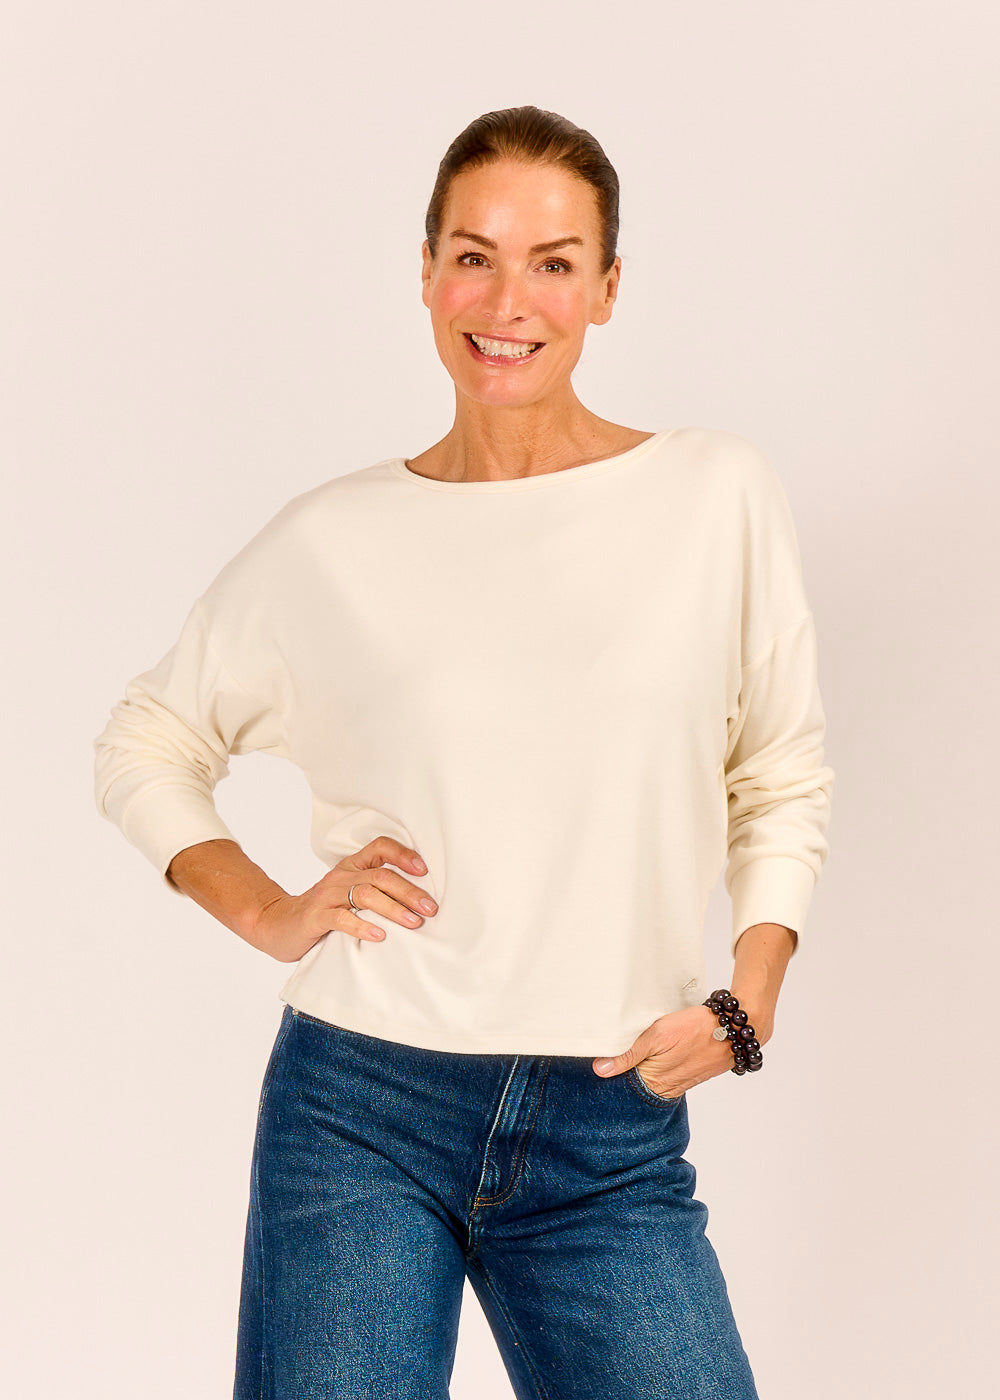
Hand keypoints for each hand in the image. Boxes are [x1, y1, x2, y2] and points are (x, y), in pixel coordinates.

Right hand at [252, 837, 436, 962]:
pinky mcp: (315, 917)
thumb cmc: (323, 911)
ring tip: (413, 922)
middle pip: (380, 876)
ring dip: (393, 908)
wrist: (277, 924)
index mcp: (352, 866)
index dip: (404, 855)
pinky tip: (380, 935)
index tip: (425, 870)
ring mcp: (326, 895)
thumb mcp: (349, 895)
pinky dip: (362, 926)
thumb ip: (376, 892)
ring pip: (365, 894)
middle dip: (409, 891)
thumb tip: (421, 901)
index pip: (380, 847)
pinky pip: (341, 918)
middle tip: (430, 909)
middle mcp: (340, 876)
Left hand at [592, 1004, 764, 1095]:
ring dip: (640, 1067)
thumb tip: (601, 1070)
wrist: (734, 1027)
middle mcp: (667, 1088)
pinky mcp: (688, 1074)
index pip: (623, 1086)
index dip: (610, 1075)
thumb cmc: (696, 1028)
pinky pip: (664, 1073)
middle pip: (635, 1084)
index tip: (598, 1064)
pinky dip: (655, 1065)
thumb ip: (629, 1054)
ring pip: (649, 1078)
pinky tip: (653, 1053)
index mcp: (655, 1082)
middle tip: (611, 1055)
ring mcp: (679, 1083)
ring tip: (631, 1051)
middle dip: (623, 1073)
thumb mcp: (658, 1035)